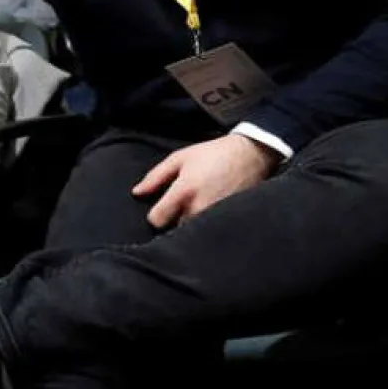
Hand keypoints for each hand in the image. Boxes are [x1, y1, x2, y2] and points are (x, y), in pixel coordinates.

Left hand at [132, 133, 278, 228]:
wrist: (251, 155)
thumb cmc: (212, 155)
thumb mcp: (179, 158)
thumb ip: (155, 177)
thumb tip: (137, 193)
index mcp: (184, 191)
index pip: (157, 221)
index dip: (155, 217)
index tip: (160, 210)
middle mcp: (200, 208)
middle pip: (175, 230)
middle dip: (174, 222)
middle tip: (181, 209)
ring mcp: (217, 217)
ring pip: (193, 233)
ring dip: (191, 226)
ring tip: (197, 211)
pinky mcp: (231, 221)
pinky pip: (212, 233)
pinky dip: (208, 228)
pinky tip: (210, 218)